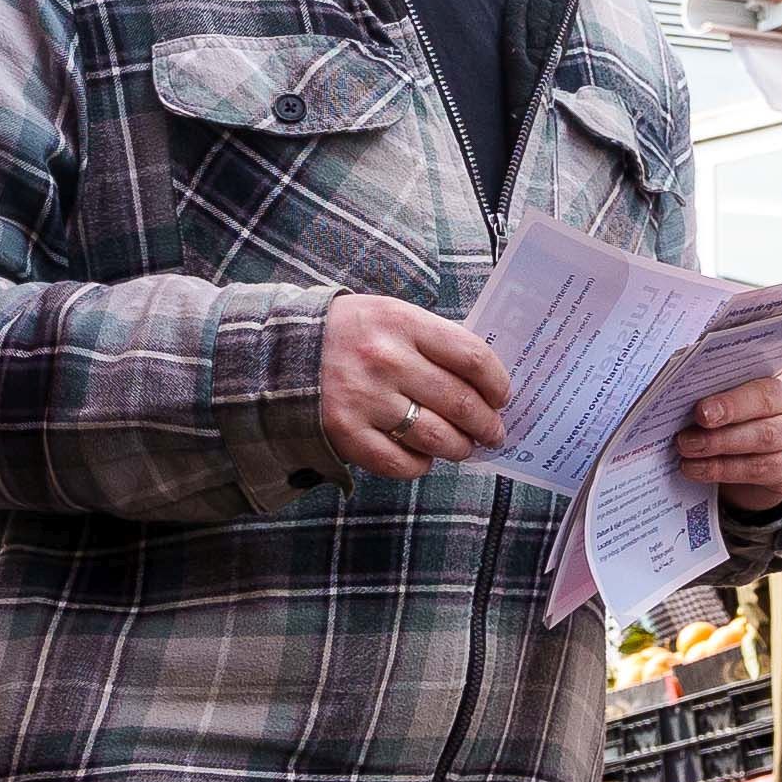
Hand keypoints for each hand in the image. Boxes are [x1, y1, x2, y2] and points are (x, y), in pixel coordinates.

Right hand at [317, 294, 513, 474]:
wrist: (279, 351)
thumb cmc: (349, 334)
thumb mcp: (389, 316)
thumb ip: (433, 341)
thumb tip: (483, 382)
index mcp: (402, 323)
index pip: (472, 358)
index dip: (498, 384)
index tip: (502, 397)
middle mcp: (385, 360)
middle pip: (461, 402)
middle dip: (487, 425)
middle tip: (493, 432)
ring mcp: (364, 399)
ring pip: (437, 438)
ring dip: (460, 448)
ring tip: (463, 448)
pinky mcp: (346, 433)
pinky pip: (401, 463)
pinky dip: (421, 465)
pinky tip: (424, 458)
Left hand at [671, 366, 781, 507]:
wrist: (763, 447)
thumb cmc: (739, 407)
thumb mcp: (731, 388)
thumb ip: (715, 384)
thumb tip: (675, 391)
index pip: (760, 374)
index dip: (732, 396)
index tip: (700, 410)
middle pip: (765, 404)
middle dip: (724, 419)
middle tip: (687, 435)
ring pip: (765, 439)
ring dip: (720, 447)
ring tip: (687, 450)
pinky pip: (761, 469)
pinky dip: (725, 471)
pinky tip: (697, 469)